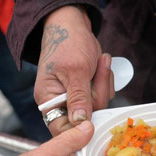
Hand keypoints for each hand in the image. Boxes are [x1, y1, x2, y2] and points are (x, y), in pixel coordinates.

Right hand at [34, 5, 113, 135]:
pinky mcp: (88, 92)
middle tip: (98, 72)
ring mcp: (76, 97)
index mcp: (49, 99)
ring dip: (103, 84)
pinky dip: (106, 81)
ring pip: (99, 106)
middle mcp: (61, 102)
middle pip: (86, 118)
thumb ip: (78, 97)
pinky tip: (101, 64)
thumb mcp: (75, 70)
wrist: (74, 26)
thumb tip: (80, 123)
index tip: (93, 122)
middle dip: (97, 94)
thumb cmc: (68, 43)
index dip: (78, 129)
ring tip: (100, 63)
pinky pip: (104, 96)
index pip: (61, 128)